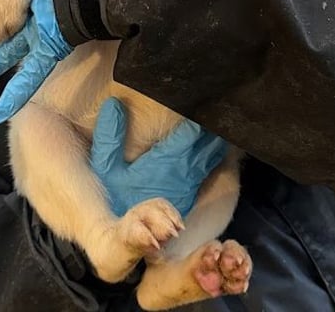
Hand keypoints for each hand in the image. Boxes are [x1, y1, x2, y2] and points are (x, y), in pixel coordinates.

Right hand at [90, 97, 228, 216]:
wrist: (127, 236)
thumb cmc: (116, 198)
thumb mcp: (106, 168)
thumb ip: (110, 137)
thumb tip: (113, 105)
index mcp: (165, 161)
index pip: (189, 133)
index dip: (199, 115)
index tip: (205, 97)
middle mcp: (183, 170)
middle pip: (207, 142)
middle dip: (214, 123)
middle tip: (225, 102)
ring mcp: (190, 182)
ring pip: (212, 154)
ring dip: (218, 137)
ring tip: (227, 117)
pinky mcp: (192, 190)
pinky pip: (210, 166)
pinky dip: (216, 152)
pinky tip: (219, 142)